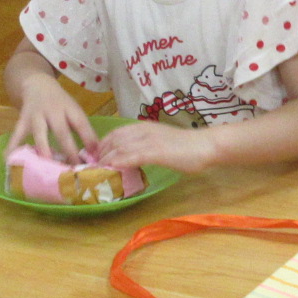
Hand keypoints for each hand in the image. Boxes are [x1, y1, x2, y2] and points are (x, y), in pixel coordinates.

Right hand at [8, 78, 97, 159]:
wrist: (37, 85)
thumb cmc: (60, 104)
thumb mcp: (74, 112)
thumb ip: (84, 131)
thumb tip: (96, 154)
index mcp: (70, 109)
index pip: (81, 123)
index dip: (88, 139)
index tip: (94, 157)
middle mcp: (53, 111)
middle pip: (61, 131)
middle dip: (68, 150)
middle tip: (73, 169)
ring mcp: (36, 116)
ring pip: (39, 134)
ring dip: (44, 151)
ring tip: (46, 168)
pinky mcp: (22, 121)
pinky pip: (16, 135)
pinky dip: (13, 147)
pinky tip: (9, 161)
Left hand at [94, 121, 218, 172]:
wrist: (205, 146)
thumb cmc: (187, 147)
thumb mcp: (162, 141)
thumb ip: (147, 146)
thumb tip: (133, 157)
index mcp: (144, 127)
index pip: (115, 133)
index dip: (102, 144)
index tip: (96, 157)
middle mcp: (143, 130)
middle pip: (113, 140)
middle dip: (100, 153)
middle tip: (93, 167)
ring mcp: (148, 140)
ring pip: (118, 148)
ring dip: (105, 160)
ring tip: (97, 171)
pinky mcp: (154, 152)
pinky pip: (130, 156)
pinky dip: (118, 163)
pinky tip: (111, 169)